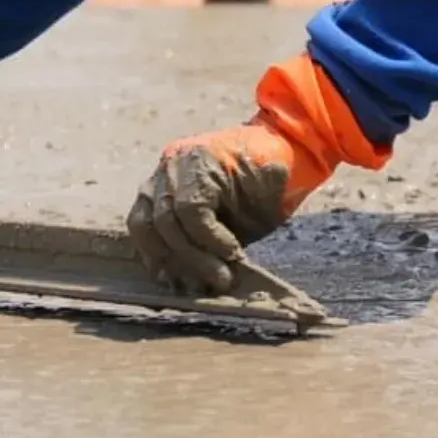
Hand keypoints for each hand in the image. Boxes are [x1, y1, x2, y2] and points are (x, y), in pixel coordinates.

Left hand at [126, 53, 390, 295]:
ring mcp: (182, 161)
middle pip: (148, 223)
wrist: (297, 152)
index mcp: (164, 182)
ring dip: (195, 255)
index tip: (169, 280)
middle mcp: (167, 168)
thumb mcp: (223, 223)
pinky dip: (212, 239)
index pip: (140, 221)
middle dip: (175, 260)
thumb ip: (198, 242)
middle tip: (200, 285)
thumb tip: (185, 282)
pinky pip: (193, 211)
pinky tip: (232, 252)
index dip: (152, 254)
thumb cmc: (261, 194)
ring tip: (221, 275)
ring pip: (168, 219)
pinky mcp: (203, 160)